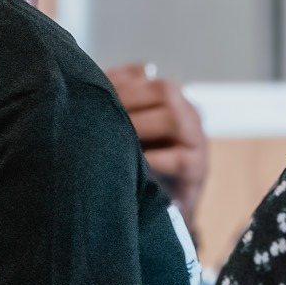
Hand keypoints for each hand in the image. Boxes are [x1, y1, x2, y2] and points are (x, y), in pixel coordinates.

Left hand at [105, 62, 208, 219]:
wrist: (159, 206)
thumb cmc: (135, 164)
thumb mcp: (122, 131)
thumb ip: (114, 105)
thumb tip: (94, 79)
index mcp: (167, 99)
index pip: (146, 78)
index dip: (118, 83)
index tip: (87, 94)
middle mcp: (186, 113)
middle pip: (165, 90)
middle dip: (128, 100)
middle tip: (97, 116)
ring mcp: (196, 140)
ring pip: (177, 119)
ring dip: (141, 126)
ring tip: (115, 138)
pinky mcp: (198, 169)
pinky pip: (182, 159)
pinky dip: (154, 160)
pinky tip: (132, 164)